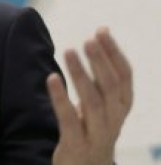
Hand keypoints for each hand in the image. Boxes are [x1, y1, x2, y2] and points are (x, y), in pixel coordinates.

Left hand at [47, 28, 132, 164]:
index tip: (101, 31)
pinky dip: (60, 98)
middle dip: (100, 61)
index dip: (114, 52)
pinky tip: (51, 78)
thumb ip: (100, 73)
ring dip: (81, 74)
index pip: (125, 76)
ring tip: (69, 51)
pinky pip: (69, 119)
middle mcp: (114, 119)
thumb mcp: (103, 102)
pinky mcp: (76, 144)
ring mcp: (97, 133)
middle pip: (110, 86)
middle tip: (87, 39)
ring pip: (92, 101)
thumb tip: (98, 34)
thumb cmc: (93, 128)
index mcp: (122, 105)